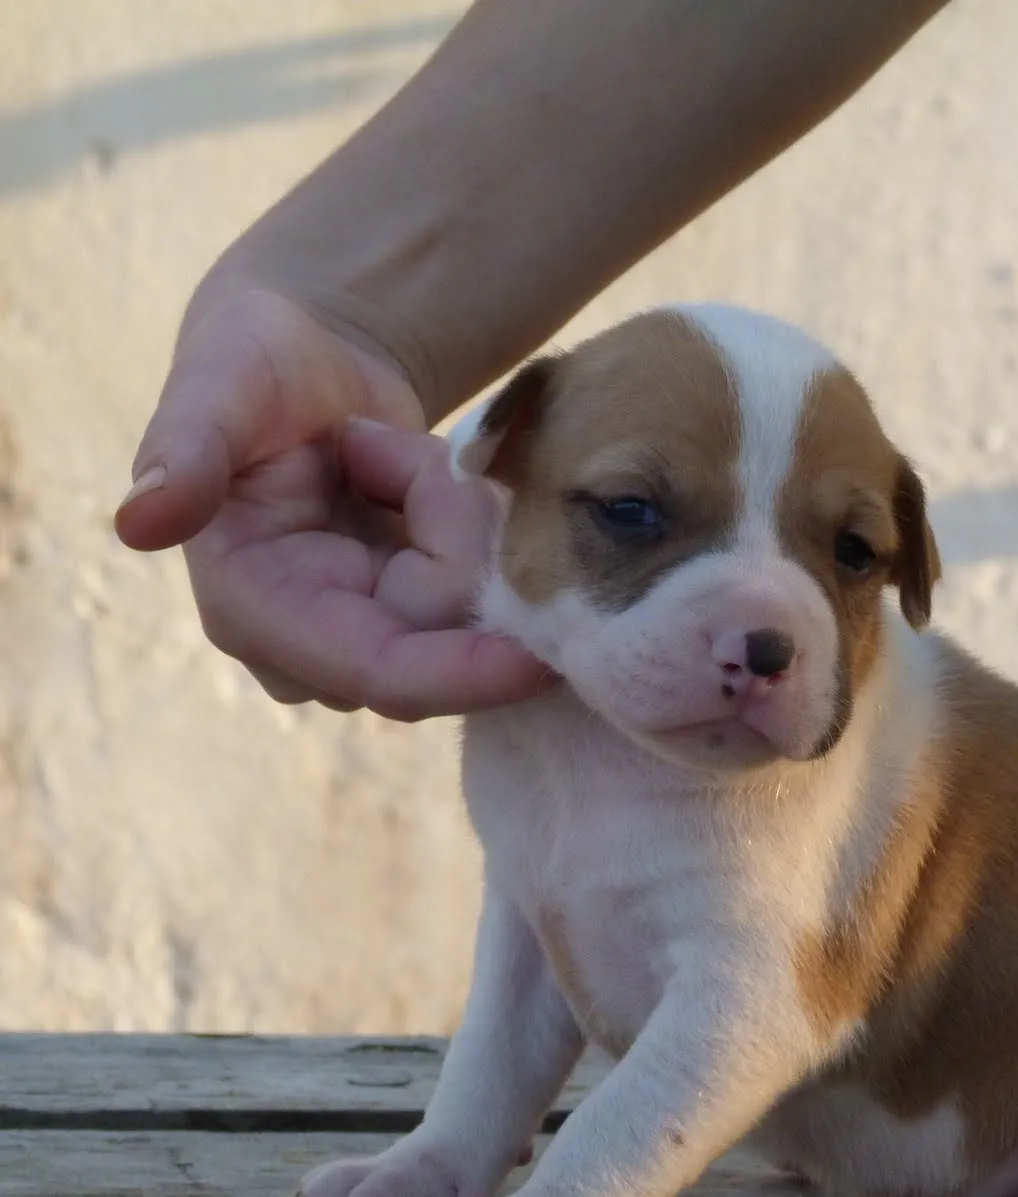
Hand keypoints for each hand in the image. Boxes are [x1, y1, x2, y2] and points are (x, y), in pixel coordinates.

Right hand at [114, 287, 551, 718]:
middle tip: (424, 458)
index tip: (540, 661)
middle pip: (443, 648)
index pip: (379, 672)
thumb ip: (188, 449)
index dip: (461, 674)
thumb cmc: (256, 361)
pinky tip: (426, 486)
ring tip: (407, 461)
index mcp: (252, 610)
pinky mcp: (413, 629)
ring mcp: (366, 644)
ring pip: (471, 624)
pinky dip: (475, 535)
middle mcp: (311, 649)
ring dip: (464, 532)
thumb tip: (139, 523)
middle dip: (462, 552)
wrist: (310, 360)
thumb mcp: (222, 384)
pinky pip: (485, 602)